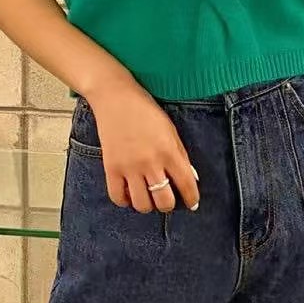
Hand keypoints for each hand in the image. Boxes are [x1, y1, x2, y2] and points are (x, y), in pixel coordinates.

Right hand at [86, 79, 200, 214]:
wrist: (115, 97)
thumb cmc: (146, 110)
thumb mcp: (171, 130)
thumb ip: (180, 155)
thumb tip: (190, 178)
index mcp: (169, 151)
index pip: (186, 185)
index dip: (192, 199)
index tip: (192, 203)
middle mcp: (150, 162)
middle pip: (164, 201)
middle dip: (168, 205)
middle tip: (167, 199)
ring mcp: (129, 167)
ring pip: (142, 204)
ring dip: (147, 204)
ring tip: (147, 195)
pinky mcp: (111, 168)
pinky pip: (118, 197)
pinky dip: (125, 200)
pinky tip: (129, 193)